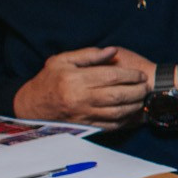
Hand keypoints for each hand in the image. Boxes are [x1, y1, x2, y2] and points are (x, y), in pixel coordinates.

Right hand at [11, 47, 149, 126]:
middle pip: (118, 95)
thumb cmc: (49, 80)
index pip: (111, 76)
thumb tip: (112, 51)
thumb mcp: (62, 60)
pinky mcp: (85, 126)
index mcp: (75, 79)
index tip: (140, 75)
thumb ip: (88, 55)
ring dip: (134, 105)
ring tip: (142, 98)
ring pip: (117, 112)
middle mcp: (80, 98)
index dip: (130, 75)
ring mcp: (83, 114)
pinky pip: (110, 125)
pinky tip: (132, 113)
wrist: (31, 106)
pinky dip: (125, 119)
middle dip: (137, 90)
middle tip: (146, 86)